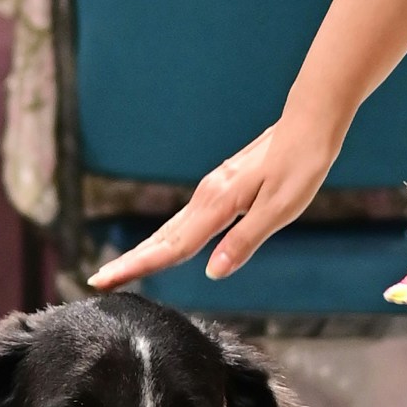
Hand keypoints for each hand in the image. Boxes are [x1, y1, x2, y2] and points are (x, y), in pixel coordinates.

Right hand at [88, 109, 337, 289]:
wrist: (309, 125)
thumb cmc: (301, 166)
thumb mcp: (280, 209)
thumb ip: (244, 240)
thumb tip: (213, 271)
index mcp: (217, 204)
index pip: (171, 246)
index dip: (137, 266)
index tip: (104, 279)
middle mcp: (207, 196)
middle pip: (161, 238)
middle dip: (130, 261)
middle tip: (97, 281)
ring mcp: (212, 190)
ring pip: (171, 228)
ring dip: (145, 251)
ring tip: (121, 270)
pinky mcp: (221, 188)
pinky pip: (186, 220)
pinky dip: (166, 237)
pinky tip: (165, 246)